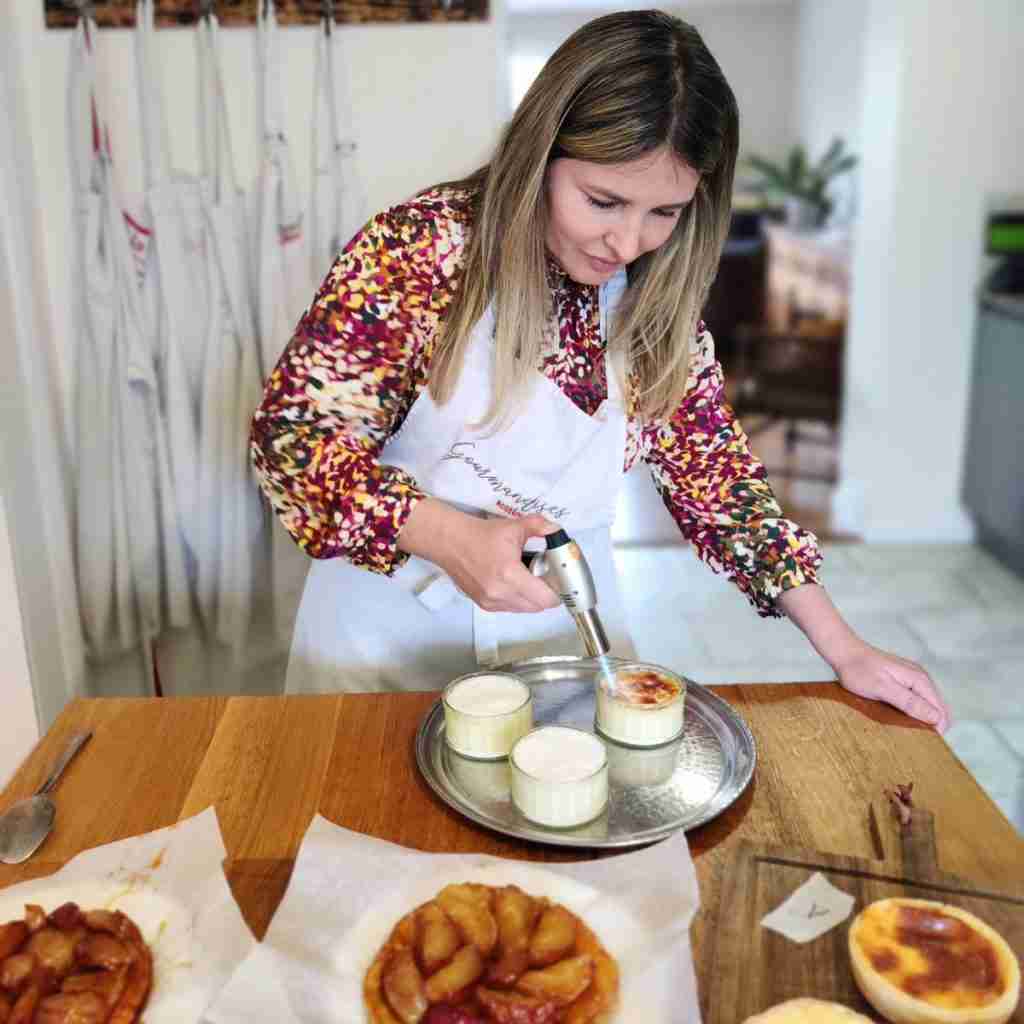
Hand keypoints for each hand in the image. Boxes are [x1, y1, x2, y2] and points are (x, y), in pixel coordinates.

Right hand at [399, 499, 560, 612]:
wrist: (450, 542)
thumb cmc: (478, 535)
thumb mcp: (514, 527)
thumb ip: (541, 527)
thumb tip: (557, 532)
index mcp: (509, 575)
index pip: (546, 598)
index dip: (558, 591)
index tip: (560, 579)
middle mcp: (500, 593)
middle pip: (538, 607)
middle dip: (547, 593)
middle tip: (547, 576)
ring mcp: (490, 602)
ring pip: (525, 609)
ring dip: (533, 598)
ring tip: (530, 578)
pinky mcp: (484, 604)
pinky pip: (510, 608)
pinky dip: (518, 599)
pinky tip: (515, 582)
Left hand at [834, 641, 950, 732]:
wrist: (844, 652)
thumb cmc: (859, 670)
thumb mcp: (883, 689)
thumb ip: (909, 702)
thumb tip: (936, 717)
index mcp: (920, 680)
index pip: (941, 711)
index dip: (936, 730)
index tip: (924, 744)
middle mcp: (921, 678)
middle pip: (937, 709)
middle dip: (932, 725)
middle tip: (916, 741)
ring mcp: (912, 678)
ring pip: (927, 705)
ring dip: (922, 719)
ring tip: (909, 733)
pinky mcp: (902, 680)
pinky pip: (916, 700)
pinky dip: (914, 711)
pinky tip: (902, 719)